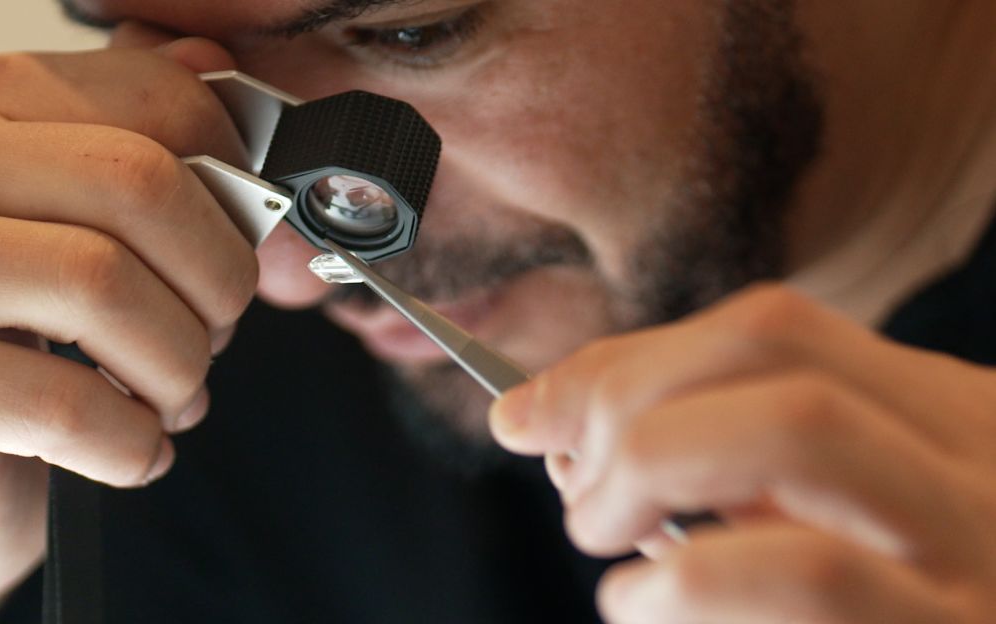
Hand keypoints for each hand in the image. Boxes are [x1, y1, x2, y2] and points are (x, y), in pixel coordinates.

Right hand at [0, 24, 257, 621]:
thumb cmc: (1, 344)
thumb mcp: (73, 232)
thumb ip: (135, 144)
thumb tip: (209, 63)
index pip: (154, 98)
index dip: (234, 175)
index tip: (243, 233)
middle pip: (139, 184)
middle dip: (218, 276)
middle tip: (218, 329)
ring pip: (105, 287)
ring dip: (178, 366)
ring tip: (173, 395)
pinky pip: (67, 406)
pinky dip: (133, 444)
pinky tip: (133, 448)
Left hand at [491, 285, 995, 622]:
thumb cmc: (867, 612)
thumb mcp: (817, 525)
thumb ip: (718, 468)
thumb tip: (555, 425)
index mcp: (944, 420)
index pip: (771, 331)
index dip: (628, 359)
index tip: (529, 409)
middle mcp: (977, 469)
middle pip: (772, 358)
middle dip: (627, 400)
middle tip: (569, 483)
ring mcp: (978, 561)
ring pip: (795, 430)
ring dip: (649, 465)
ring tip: (600, 536)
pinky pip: (808, 577)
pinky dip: (685, 581)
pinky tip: (642, 604)